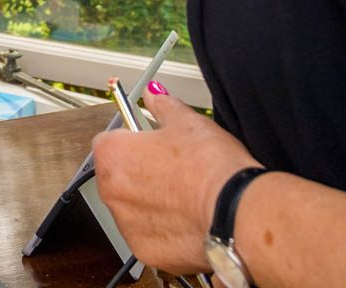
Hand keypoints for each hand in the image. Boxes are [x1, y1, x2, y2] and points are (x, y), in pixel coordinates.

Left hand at [91, 86, 258, 272]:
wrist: (237, 213)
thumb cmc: (211, 166)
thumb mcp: (187, 122)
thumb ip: (163, 105)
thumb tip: (154, 94)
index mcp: (112, 155)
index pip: (108, 141)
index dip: (133, 141)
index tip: (152, 144)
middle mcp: (110, 192)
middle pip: (118, 177)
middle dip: (141, 174)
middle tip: (175, 171)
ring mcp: (127, 225)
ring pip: (133, 210)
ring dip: (152, 204)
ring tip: (186, 197)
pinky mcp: (146, 251)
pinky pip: (150, 236)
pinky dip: (165, 231)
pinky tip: (190, 219)